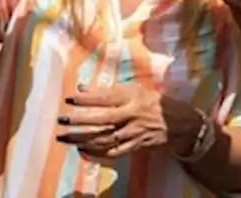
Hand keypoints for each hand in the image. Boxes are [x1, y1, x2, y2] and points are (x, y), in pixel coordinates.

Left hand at [57, 84, 198, 158]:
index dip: (87, 99)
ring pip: (105, 138)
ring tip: (65, 137)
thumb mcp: (136, 90)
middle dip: (80, 120)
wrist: (179, 124)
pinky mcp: (134, 146)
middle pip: (102, 119)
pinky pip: (113, 152)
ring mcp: (133, 133)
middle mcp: (132, 116)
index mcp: (132, 98)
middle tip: (62, 120)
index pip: (106, 98)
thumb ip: (110, 90)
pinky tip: (83, 150)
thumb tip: (83, 88)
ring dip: (83, 139)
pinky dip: (97, 153)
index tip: (70, 98)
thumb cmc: (155, 102)